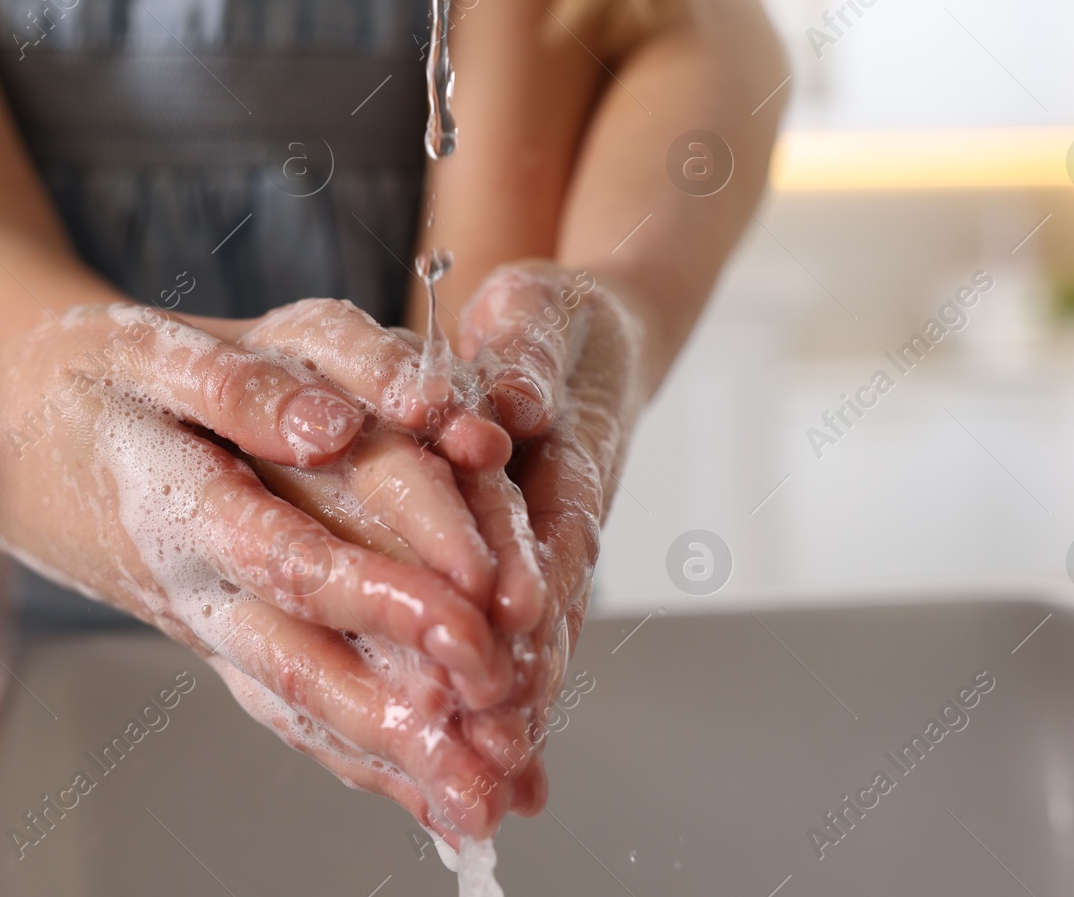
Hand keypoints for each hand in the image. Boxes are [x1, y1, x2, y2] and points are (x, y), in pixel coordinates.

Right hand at [0, 303, 525, 833]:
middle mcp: (198, 586)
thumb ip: (241, 386)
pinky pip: (292, 714)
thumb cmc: (95, 380)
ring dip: (395, 761)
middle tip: (500, 749)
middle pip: (306, 663)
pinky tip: (430, 798)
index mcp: (181, 506)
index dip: (381, 596)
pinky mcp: (225, 642)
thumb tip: (331, 424)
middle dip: (407, 713)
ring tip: (482, 805)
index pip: (289, 559)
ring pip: (302, 706)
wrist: (14, 430)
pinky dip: (362, 761)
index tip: (469, 625)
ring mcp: (210, 626)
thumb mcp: (149, 352)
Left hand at [455, 262, 644, 766]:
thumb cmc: (556, 320)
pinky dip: (507, 688)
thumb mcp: (541, 307)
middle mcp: (568, 509)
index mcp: (573, 444)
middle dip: (528, 664)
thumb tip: (511, 404)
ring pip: (538, 630)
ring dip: (518, 696)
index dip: (538, 562)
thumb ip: (526, 353)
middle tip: (498, 729)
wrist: (590, 340)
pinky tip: (483, 751)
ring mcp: (550, 545)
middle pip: (553, 595)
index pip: (558, 513)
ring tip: (489, 767)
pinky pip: (517, 631)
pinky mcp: (526, 565)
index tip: (516, 614)